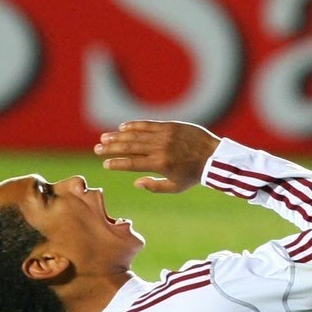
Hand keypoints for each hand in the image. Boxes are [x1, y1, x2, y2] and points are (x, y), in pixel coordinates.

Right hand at [95, 120, 221, 193]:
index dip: (116, 163)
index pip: (132, 163)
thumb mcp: (175, 187)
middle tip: (97, 148)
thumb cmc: (194, 175)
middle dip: (111, 148)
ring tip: (104, 138)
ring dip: (118, 136)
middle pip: (130, 147)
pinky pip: (149, 124)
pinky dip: (135, 125)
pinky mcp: (170, 126)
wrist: (214, 155)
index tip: (105, 164)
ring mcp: (165, 135)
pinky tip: (122, 127)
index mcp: (160, 164)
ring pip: (136, 134)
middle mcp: (160, 148)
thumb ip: (154, 186)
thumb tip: (136, 183)